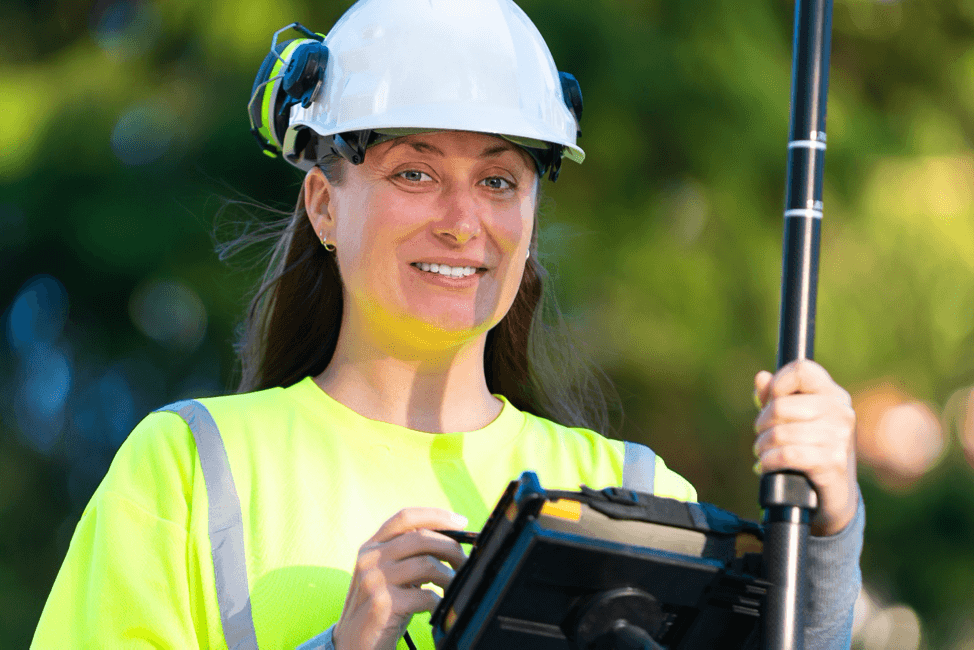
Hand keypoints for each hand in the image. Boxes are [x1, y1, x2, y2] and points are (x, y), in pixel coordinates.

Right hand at [333, 508, 467, 649]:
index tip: (460, 522)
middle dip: (451, 548)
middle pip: (421, 537)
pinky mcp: (382, 604)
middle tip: (464, 562)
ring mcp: (374, 580)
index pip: (405, 517)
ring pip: (427, 564)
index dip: (436, 515)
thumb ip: (409, 557)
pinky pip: (425, 595)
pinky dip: (439, 601)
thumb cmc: (379, 610)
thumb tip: (450, 543)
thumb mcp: (389, 577)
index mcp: (371, 547)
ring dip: (449, 576)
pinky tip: (439, 607)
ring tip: (454, 587)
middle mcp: (370, 558)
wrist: (351, 645)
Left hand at [753, 360, 857, 536]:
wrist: (831, 495)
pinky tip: (764, 466)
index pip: (802, 369)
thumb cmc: (809, 449)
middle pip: (781, 405)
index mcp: (833, 394)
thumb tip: (761, 378)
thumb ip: (776, 396)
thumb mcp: (794, 419)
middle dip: (762, 423)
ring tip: (762, 452)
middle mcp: (840, 412)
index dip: (778, 383)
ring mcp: (839, 437)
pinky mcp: (832, 463)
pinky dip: (767, 462)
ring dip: (762, 446)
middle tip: (762, 436)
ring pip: (780, 433)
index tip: (771, 401)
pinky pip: (787, 455)